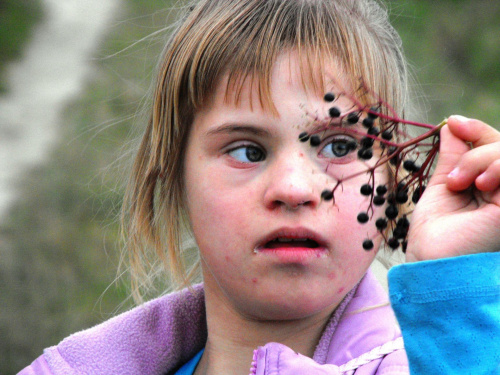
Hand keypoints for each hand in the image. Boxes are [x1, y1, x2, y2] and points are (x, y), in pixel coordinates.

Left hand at [406, 116, 499, 261]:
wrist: (431, 261)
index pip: (497, 147)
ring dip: (482, 160)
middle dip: (477, 148)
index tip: (452, 122)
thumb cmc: (434, 232)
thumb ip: (455, 157)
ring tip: (460, 185)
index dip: (478, 129)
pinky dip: (498, 167)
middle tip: (454, 175)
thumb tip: (453, 125)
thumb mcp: (444, 187)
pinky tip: (479, 185)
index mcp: (492, 186)